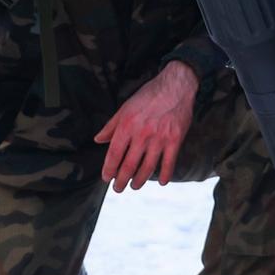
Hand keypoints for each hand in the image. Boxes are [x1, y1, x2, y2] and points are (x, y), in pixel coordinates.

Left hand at [94, 62, 197, 191]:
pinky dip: (164, 174)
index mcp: (127, 125)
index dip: (109, 169)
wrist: (176, 86)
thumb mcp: (125, 108)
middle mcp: (142, 134)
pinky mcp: (175, 140)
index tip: (106, 178)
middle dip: (121, 180)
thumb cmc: (149, 95)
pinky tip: (161, 182)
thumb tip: (98, 140)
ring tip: (134, 186)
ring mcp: (159, 139)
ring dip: (139, 180)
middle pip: (129, 165)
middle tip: (118, 188)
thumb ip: (111, 126)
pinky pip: (169, 163)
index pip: (114, 154)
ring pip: (147, 167)